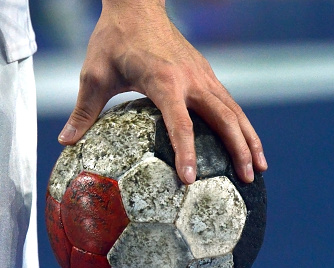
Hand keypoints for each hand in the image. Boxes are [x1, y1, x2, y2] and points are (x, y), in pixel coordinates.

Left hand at [58, 0, 266, 183]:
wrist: (137, 6)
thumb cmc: (114, 40)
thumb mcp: (94, 74)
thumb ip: (85, 110)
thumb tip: (66, 142)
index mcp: (164, 81)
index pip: (180, 123)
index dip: (186, 152)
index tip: (190, 179)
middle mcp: (191, 80)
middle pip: (224, 119)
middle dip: (240, 149)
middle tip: (250, 178)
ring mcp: (204, 76)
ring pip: (235, 112)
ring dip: (250, 139)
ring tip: (260, 167)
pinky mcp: (207, 75)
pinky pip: (230, 104)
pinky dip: (242, 125)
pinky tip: (247, 141)